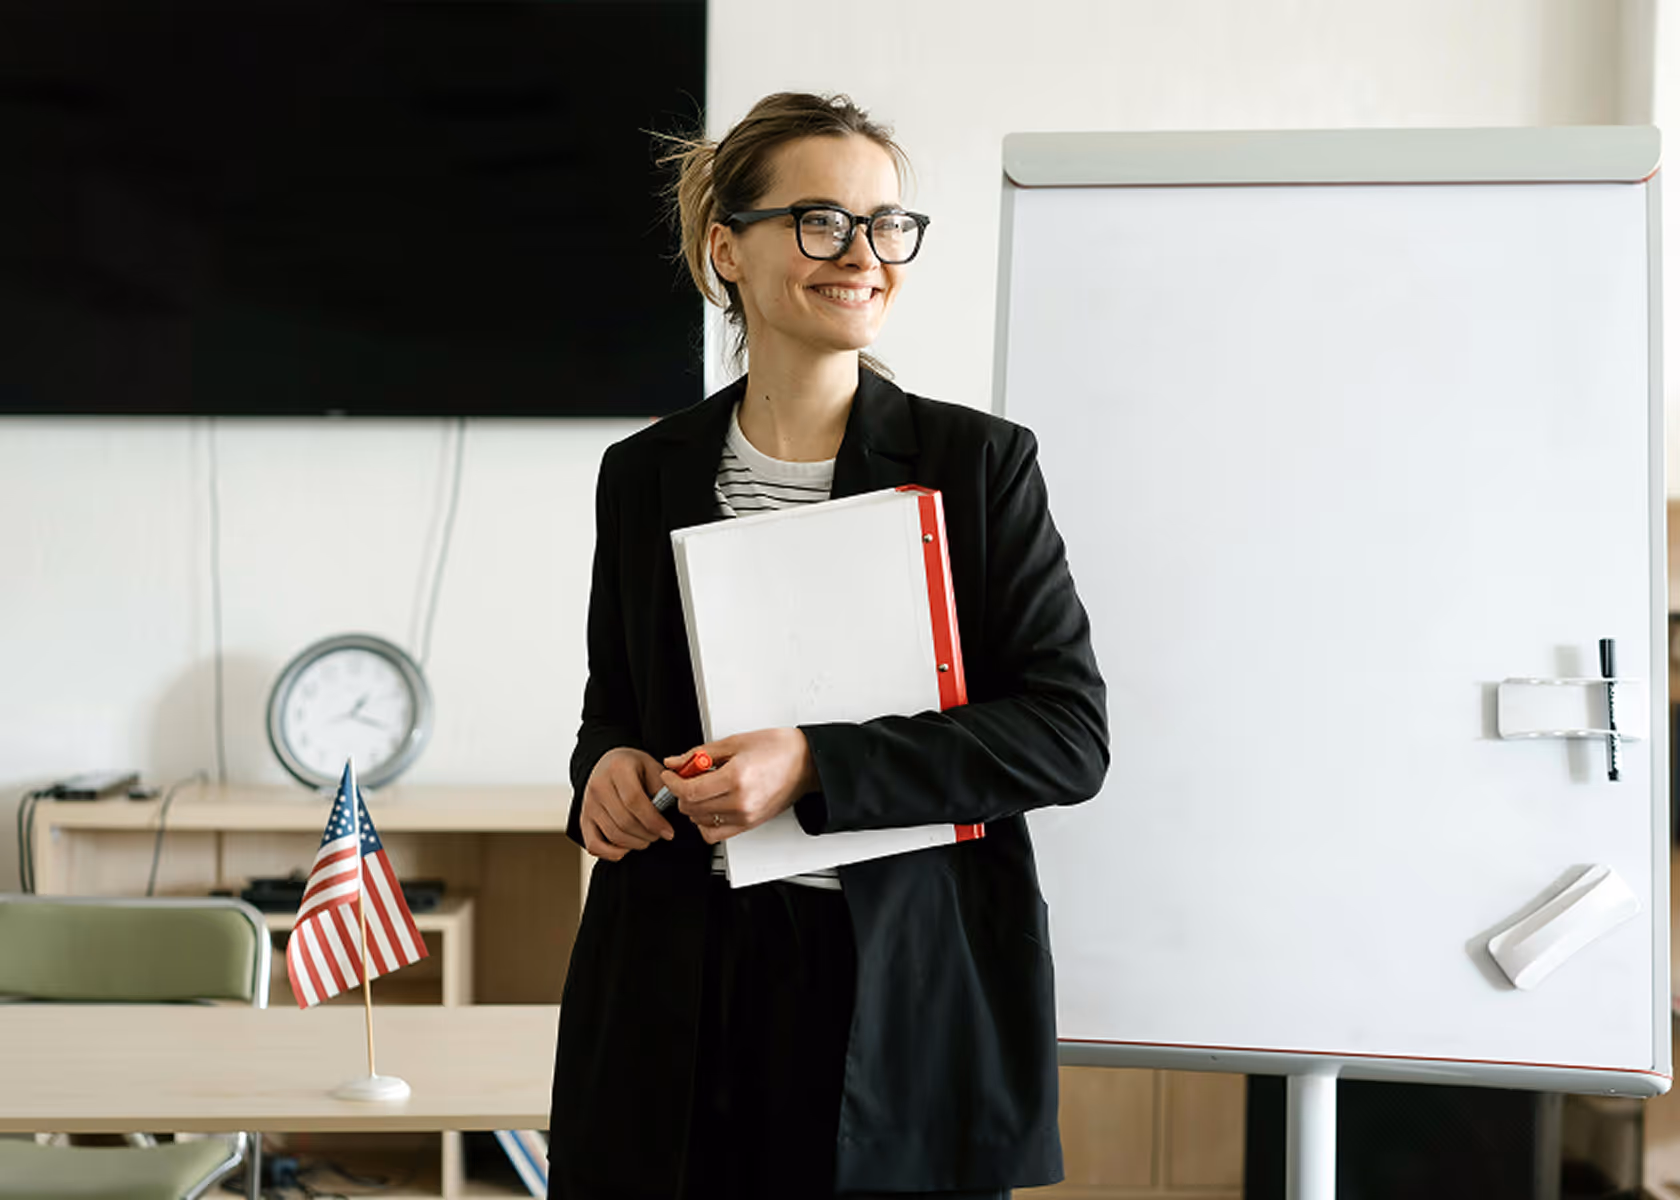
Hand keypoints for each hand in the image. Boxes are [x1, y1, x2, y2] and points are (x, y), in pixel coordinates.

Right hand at [580, 747, 673, 861]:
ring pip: (613, 835)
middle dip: (647, 834)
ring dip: (635, 843)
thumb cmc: (634, 769)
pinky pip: (594, 845)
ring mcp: (588, 804)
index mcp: (617, 768)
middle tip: (660, 835)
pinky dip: (612, 853)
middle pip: (624, 821)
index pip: (634, 800)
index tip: (668, 832)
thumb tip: (668, 808)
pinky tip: (627, 847)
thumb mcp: (652, 767)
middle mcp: (598, 786)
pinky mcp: (584, 820)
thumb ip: (662, 786)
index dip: (654, 820)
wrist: (609, 764)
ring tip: (648, 838)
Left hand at [661, 729, 817, 845]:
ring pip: (700, 822)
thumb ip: (700, 754)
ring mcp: (745, 817)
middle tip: (686, 777)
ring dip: (693, 807)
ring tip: (702, 789)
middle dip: (681, 792)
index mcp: (736, 778)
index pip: (689, 792)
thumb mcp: (734, 742)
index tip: (670, 774)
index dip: (673, 783)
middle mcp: (740, 802)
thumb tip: (676, 762)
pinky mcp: (749, 825)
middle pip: (691, 808)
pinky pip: (715, 834)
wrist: (806, 763)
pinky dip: (705, 822)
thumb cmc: (777, 748)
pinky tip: (710, 805)